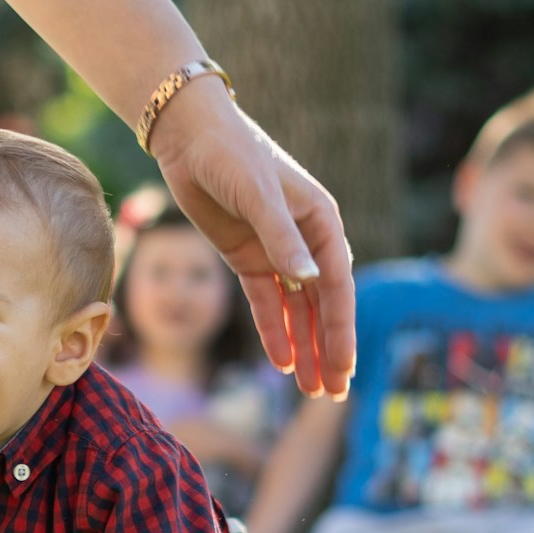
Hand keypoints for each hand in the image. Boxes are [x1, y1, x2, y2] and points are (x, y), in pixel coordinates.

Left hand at [149, 79, 356, 398]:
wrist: (190, 138)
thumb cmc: (231, 154)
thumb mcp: (258, 195)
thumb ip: (282, 239)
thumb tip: (310, 281)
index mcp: (321, 223)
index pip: (336, 286)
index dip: (340, 330)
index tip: (343, 367)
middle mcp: (304, 240)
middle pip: (322, 305)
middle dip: (328, 350)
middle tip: (333, 394)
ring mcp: (276, 251)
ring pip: (296, 310)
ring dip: (304, 348)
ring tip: (311, 390)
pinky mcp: (247, 257)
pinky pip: (266, 303)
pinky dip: (274, 331)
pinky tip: (281, 363)